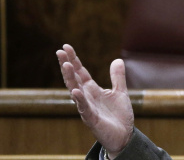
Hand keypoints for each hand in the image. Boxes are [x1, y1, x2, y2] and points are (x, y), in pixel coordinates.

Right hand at [57, 44, 133, 158]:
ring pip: (75, 91)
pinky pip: (84, 108)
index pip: (80, 72)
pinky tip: (75, 91)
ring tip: (65, 65)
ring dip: (70, 78)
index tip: (66, 47)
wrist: (124, 136)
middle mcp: (87, 97)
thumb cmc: (119, 116)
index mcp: (92, 90)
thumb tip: (117, 59)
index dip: (74, 60)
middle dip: (67, 65)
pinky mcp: (92, 119)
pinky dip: (79, 100)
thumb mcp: (120, 92)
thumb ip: (117, 77)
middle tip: (60, 51)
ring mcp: (87, 108)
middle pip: (74, 78)